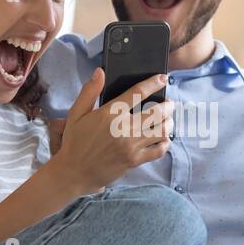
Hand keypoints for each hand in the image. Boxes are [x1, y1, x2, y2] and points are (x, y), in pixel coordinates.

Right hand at [47, 68, 172, 194]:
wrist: (74, 172)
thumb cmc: (75, 141)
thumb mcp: (76, 113)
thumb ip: (89, 91)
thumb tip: (100, 72)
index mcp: (110, 113)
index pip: (137, 93)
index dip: (153, 83)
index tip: (162, 78)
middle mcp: (123, 128)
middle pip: (157, 112)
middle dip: (167, 105)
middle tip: (168, 103)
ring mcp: (131, 145)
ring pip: (162, 130)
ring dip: (169, 123)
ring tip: (168, 119)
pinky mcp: (135, 160)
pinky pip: (158, 150)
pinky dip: (165, 143)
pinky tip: (163, 139)